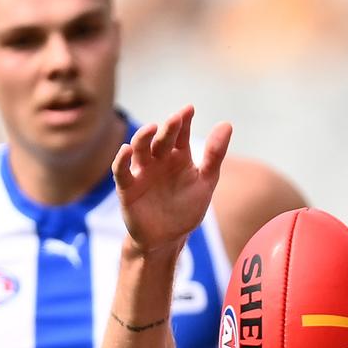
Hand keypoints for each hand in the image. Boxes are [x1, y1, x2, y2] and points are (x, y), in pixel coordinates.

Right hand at [112, 104, 231, 255]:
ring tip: (153, 128)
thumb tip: (227, 124)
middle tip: (176, 118)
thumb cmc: (187, 208)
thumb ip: (214, 154)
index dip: (184, 121)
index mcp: (178, 156)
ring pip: (139, 149)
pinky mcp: (127, 188)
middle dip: (168, 128)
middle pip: (161, 139)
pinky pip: (121, 171)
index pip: (180, 134)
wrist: (168, 239)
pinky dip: (121, 160)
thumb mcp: (206, 181)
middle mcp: (158, 160)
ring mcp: (142, 172)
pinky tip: (126, 150)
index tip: (189, 108)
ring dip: (143, 137)